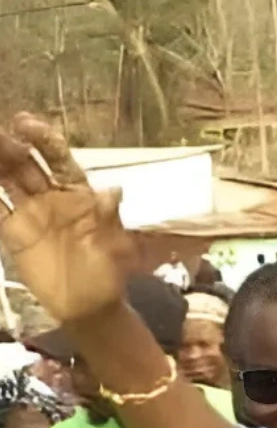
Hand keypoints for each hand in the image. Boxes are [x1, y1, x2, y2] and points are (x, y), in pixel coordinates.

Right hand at [0, 114, 136, 325]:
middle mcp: (51, 197)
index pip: (58, 159)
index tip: (25, 123)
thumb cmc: (108, 270)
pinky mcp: (14, 233)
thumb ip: (109, 216)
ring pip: (6, 181)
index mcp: (78, 192)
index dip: (43, 139)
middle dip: (9, 146)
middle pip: (25, 165)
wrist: (90, 304)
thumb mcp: (114, 242)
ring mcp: (30, 213)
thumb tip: (114, 190)